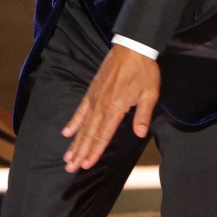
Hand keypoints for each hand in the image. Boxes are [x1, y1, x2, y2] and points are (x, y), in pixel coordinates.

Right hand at [61, 46, 159, 171]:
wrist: (132, 48)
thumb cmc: (144, 70)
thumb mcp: (150, 93)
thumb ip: (143, 115)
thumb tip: (140, 133)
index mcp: (116, 108)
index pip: (103, 134)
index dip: (95, 151)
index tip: (86, 165)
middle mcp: (101, 105)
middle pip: (89, 133)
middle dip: (80, 152)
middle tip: (70, 169)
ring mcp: (94, 98)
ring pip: (82, 125)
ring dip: (75, 142)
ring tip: (67, 158)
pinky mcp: (91, 91)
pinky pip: (80, 109)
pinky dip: (73, 122)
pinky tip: (66, 132)